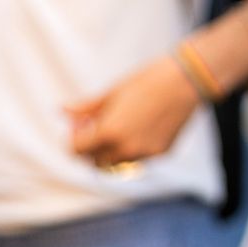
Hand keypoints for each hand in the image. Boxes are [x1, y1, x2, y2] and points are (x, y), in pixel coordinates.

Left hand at [67, 55, 204, 168]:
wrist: (184, 83)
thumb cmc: (146, 81)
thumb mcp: (112, 93)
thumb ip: (86, 108)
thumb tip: (63, 112)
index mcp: (108, 132)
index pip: (78, 150)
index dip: (73, 140)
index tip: (77, 128)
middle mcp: (125, 149)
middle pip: (96, 162)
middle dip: (90, 149)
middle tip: (92, 130)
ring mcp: (144, 154)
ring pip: (117, 164)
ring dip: (110, 152)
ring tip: (115, 128)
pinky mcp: (160, 154)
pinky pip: (137, 158)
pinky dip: (130, 149)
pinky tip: (137, 127)